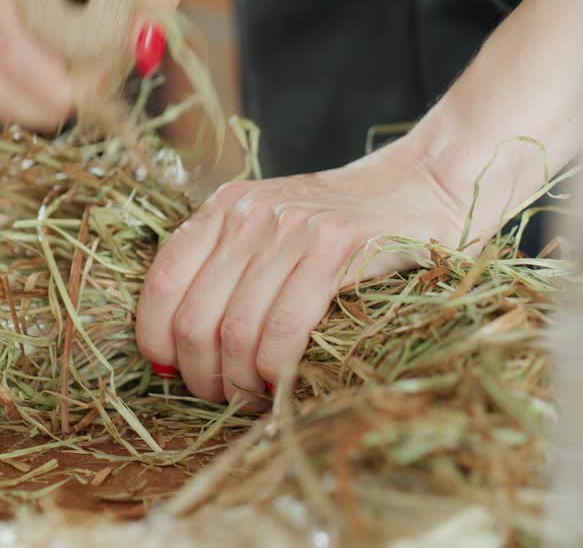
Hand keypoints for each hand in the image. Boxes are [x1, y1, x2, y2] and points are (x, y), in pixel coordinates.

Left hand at [135, 142, 466, 406]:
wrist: (427, 184)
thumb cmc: (348, 223)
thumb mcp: (275, 227)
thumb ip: (231, 265)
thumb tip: (179, 345)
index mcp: (224, 207)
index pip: (162, 280)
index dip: (155, 337)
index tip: (169, 370)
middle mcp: (250, 213)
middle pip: (194, 317)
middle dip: (200, 374)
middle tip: (221, 396)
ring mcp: (292, 228)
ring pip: (235, 330)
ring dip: (240, 382)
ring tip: (254, 397)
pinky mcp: (337, 247)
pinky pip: (284, 328)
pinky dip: (276, 370)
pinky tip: (282, 385)